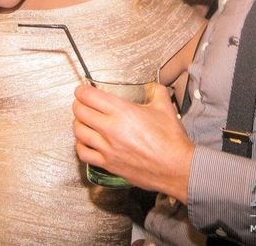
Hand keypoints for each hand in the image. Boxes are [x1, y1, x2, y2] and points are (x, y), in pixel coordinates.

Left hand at [73, 83, 193, 202]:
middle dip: (78, 104)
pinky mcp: (108, 164)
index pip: (89, 96)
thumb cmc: (171, 141)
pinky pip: (84, 153)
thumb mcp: (165, 107)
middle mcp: (111, 129)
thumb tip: (153, 87)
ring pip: (79, 132)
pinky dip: (80, 145)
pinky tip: (85, 141)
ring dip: (78, 123)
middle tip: (82, 103)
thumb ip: (156, 92)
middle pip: (80, 112)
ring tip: (82, 120)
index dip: (82, 91)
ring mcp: (107, 148)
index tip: (82, 90)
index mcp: (122, 112)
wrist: (177, 168)